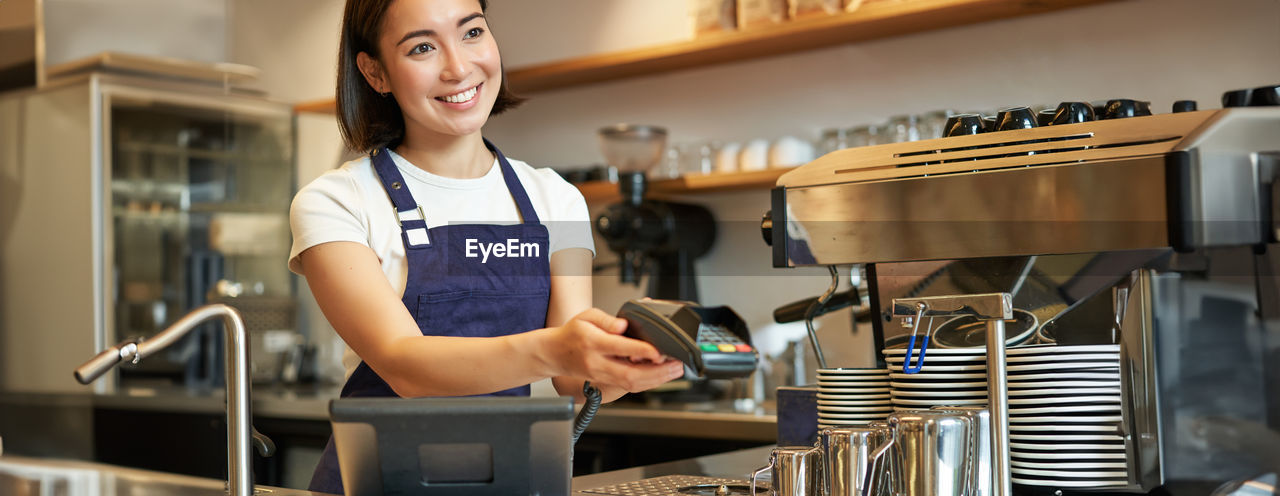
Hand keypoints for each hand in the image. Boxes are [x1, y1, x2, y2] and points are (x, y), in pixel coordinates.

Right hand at [546, 308, 684, 392]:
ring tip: (675, 370)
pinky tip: (661, 375)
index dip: (642, 351)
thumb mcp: (587, 316)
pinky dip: (648, 382)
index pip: (619, 348)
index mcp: (593, 342)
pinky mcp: (606, 382)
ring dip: (657, 379)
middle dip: (657, 372)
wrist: (555, 354)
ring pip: (631, 384)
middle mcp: (598, 363)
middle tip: (676, 364)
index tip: (659, 351)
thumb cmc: (572, 333)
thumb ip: (607, 319)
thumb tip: (624, 325)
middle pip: (629, 374)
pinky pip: (629, 386)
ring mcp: (602, 375)